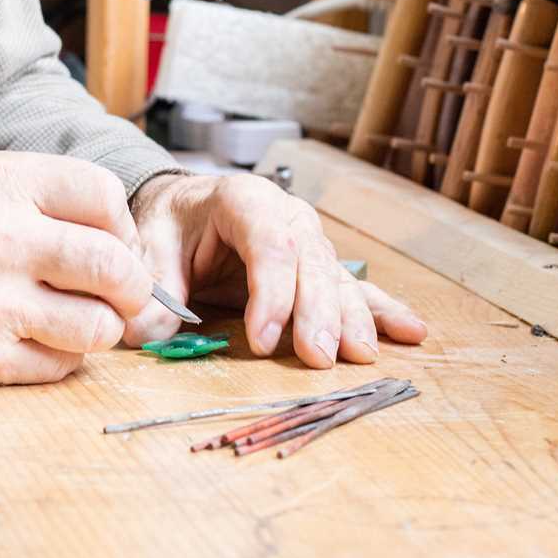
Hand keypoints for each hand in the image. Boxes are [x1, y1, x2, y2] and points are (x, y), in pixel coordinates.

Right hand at [0, 152, 155, 383]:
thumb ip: (53, 200)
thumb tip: (133, 246)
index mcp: (1, 181)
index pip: (107, 197)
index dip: (121, 226)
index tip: (110, 243)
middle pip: (116, 268)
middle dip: (131, 287)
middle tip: (119, 294)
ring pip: (99, 327)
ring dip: (99, 328)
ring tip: (73, 319)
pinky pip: (62, 366)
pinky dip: (61, 358)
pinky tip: (33, 339)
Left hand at [126, 173, 427, 367]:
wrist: (183, 209)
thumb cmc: (168, 225)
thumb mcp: (148, 246)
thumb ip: (152, 288)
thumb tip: (146, 332)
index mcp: (242, 199)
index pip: (269, 244)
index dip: (271, 294)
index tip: (263, 341)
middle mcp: (286, 214)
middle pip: (311, 262)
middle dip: (317, 313)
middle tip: (318, 358)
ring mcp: (309, 239)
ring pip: (336, 278)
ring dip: (352, 319)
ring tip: (361, 356)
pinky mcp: (318, 267)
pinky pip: (355, 288)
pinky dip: (381, 311)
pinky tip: (411, 331)